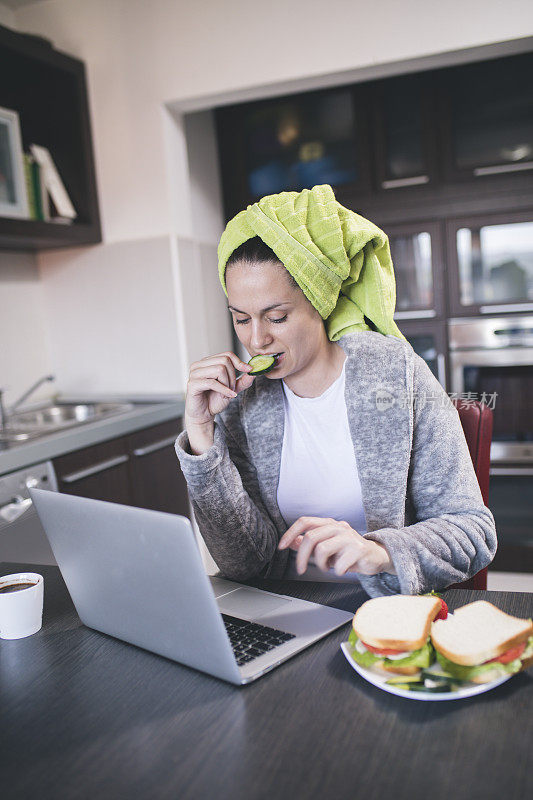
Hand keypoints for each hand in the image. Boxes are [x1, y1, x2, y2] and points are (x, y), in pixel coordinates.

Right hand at [185, 351, 253, 426]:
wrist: (203, 415)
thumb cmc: (214, 400)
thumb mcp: (232, 389)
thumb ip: (242, 380)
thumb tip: (253, 371)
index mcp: (208, 363)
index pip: (227, 355)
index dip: (239, 362)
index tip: (249, 370)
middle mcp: (199, 365)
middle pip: (224, 361)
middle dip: (233, 376)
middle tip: (233, 389)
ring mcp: (194, 374)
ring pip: (219, 369)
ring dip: (227, 383)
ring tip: (227, 393)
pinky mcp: (192, 384)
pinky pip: (212, 382)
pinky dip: (224, 390)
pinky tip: (228, 396)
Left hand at [278, 517, 394, 576]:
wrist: (376, 556)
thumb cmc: (349, 551)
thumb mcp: (327, 546)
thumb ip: (309, 544)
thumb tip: (291, 542)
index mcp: (329, 524)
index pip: (305, 521)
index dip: (291, 533)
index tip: (281, 546)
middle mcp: (338, 526)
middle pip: (311, 537)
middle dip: (302, 557)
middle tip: (301, 569)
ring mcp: (349, 537)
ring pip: (322, 549)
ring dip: (322, 564)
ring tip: (328, 567)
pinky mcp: (359, 549)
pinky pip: (339, 564)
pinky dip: (337, 571)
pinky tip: (343, 569)